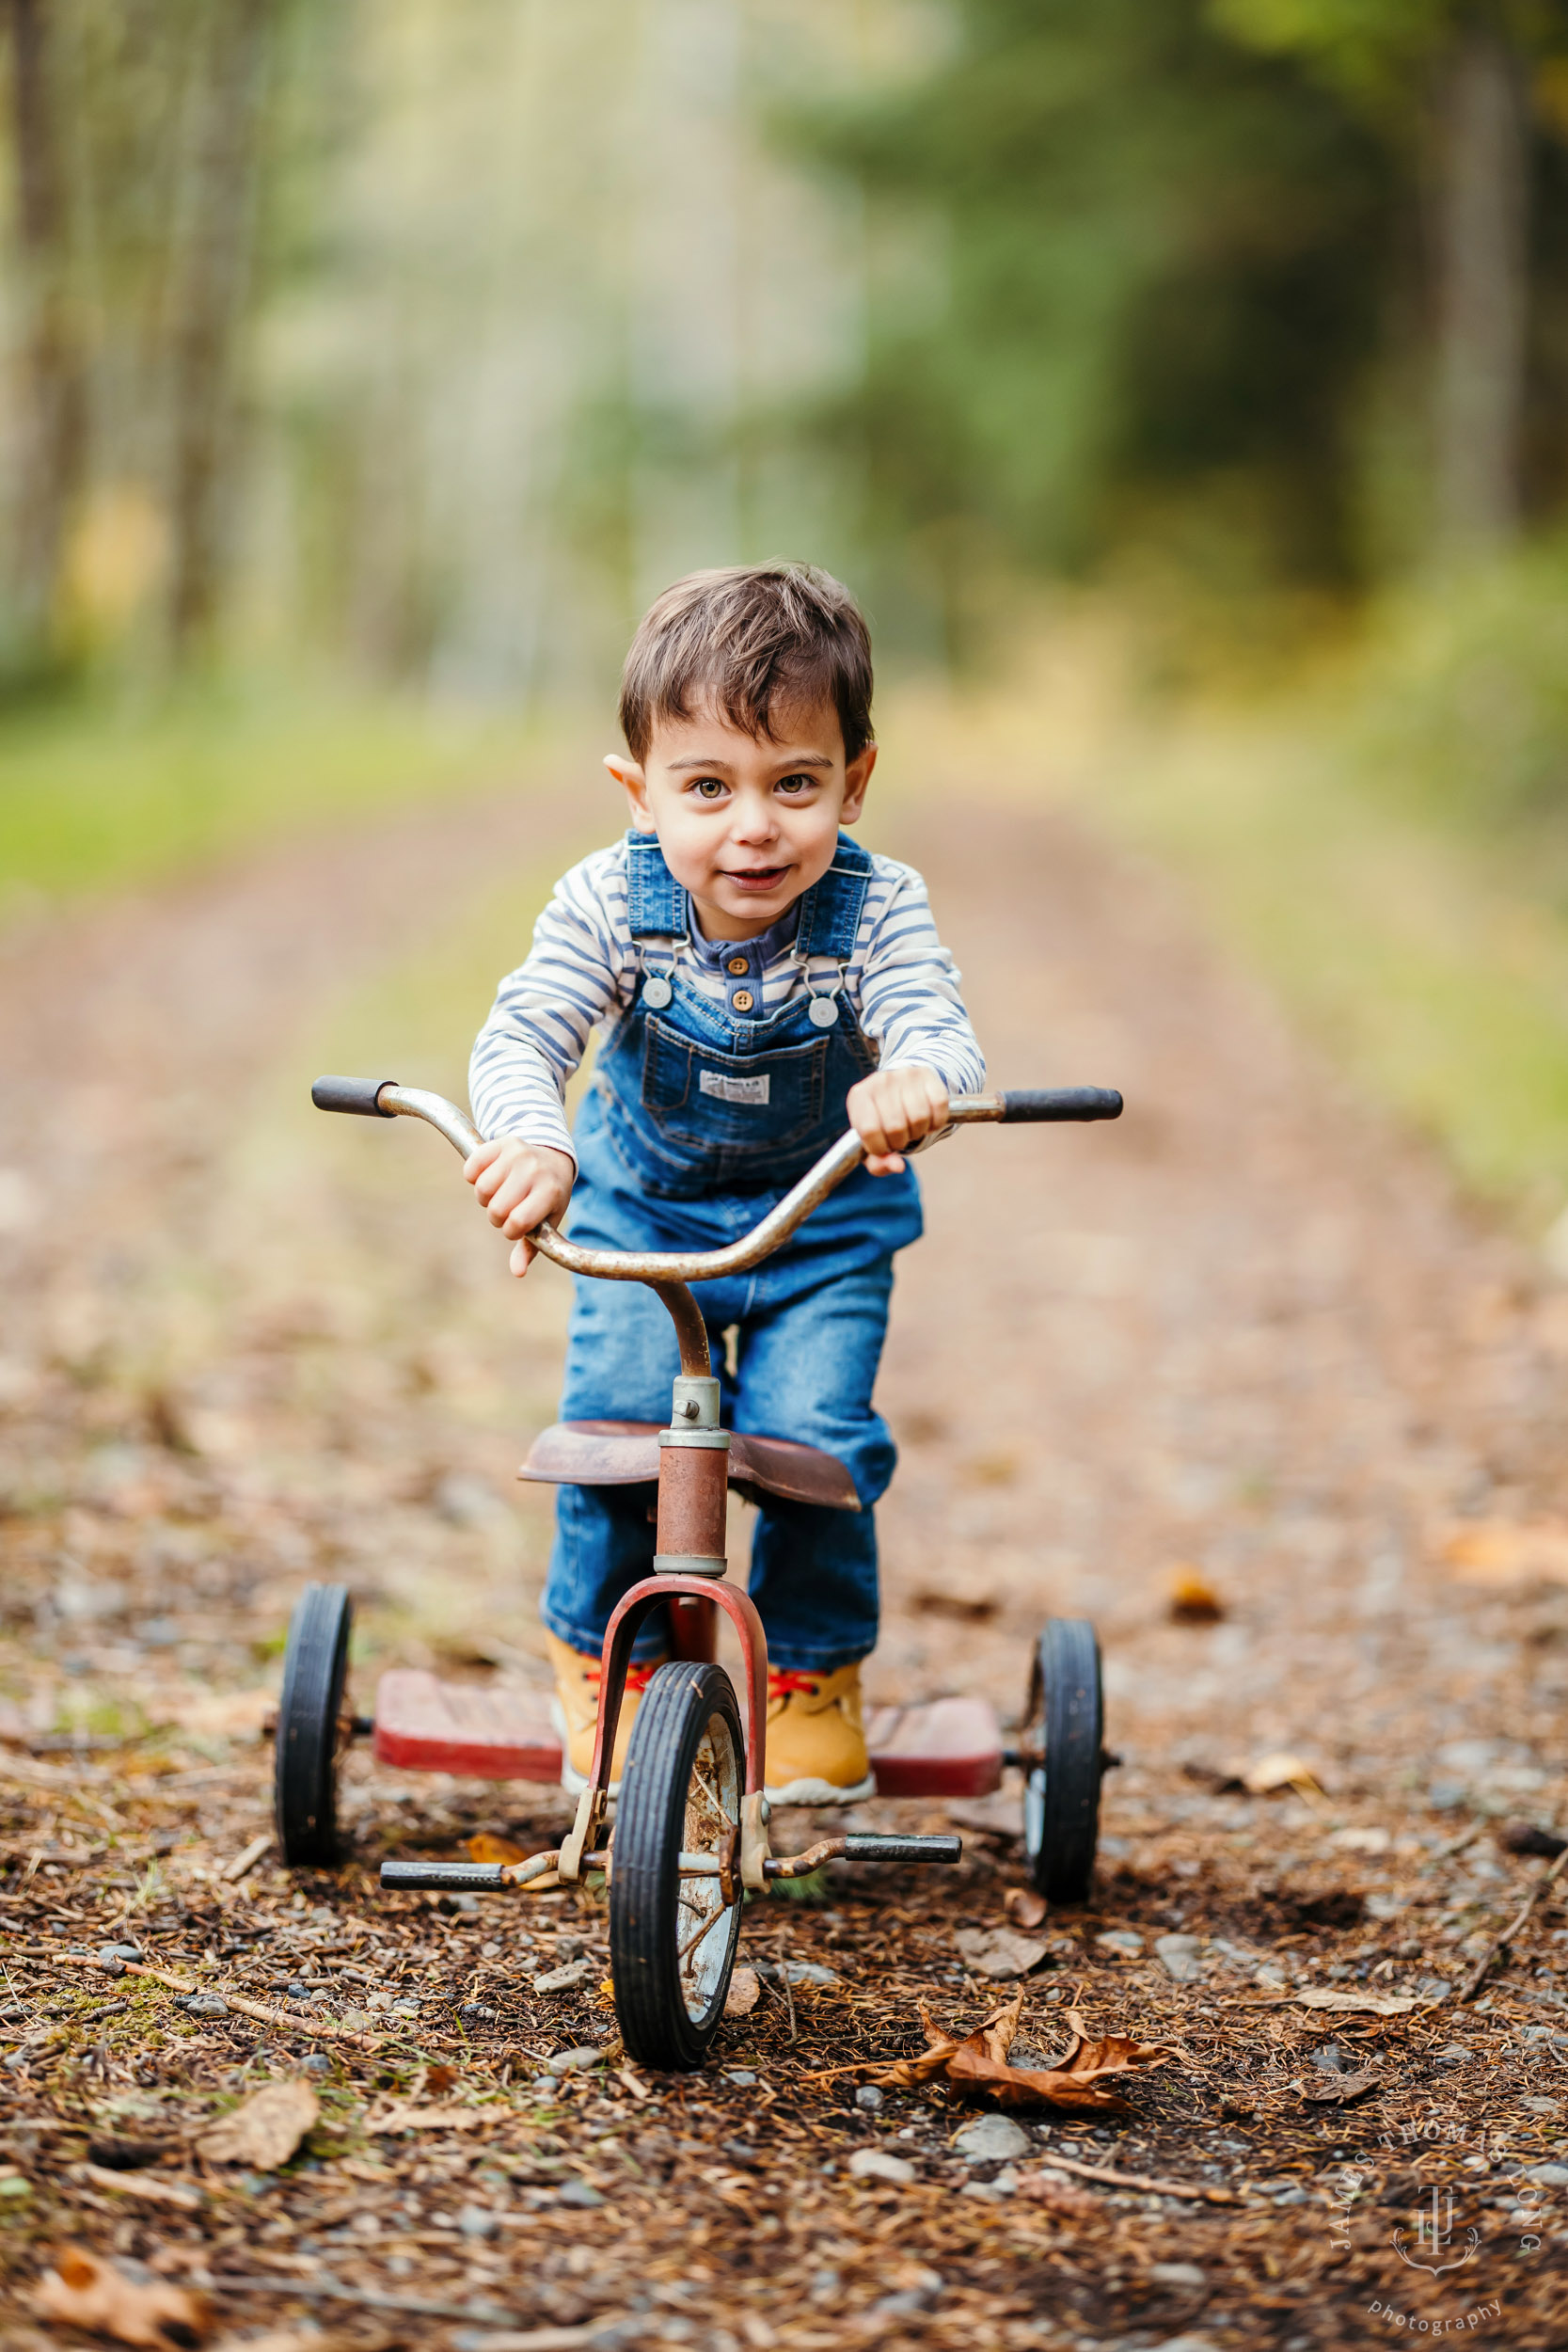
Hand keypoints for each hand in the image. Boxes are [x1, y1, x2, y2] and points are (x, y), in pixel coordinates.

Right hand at [464, 1137, 575, 1276]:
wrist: (553, 1158)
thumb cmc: (548, 1197)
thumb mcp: (546, 1221)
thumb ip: (530, 1248)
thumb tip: (518, 1272)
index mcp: (550, 1192)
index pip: (517, 1221)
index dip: (510, 1230)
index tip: (516, 1225)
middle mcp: (534, 1170)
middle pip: (496, 1208)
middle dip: (497, 1216)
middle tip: (507, 1208)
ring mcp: (517, 1153)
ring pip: (481, 1189)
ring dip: (485, 1197)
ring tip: (499, 1192)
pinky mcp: (500, 1143)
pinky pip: (471, 1167)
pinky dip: (473, 1176)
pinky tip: (489, 1176)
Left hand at [846, 1066, 949, 1175]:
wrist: (898, 1087)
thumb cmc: (882, 1121)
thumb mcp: (872, 1142)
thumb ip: (878, 1163)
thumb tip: (898, 1167)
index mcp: (859, 1097)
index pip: (869, 1130)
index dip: (880, 1148)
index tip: (884, 1147)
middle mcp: (879, 1081)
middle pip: (895, 1126)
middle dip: (901, 1142)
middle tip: (900, 1138)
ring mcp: (904, 1075)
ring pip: (919, 1117)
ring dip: (919, 1132)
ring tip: (912, 1128)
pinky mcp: (926, 1075)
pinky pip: (938, 1106)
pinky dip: (936, 1122)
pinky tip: (928, 1121)